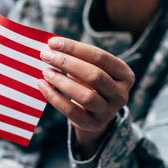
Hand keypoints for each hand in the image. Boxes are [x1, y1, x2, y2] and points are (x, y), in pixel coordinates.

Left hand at [37, 37, 134, 158]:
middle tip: (46, 55)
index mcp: (124, 74)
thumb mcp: (90, 68)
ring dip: (62, 81)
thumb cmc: (89, 83)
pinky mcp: (93, 124)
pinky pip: (72, 112)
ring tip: (46, 71)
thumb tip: (50, 46)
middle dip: (67, 63)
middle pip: (95, 75)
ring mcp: (109, 112)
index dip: (75, 48)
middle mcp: (121, 94)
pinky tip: (42, 85)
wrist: (94, 114)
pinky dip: (54, 98)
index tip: (53, 42)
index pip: (100, 57)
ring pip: (86, 96)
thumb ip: (76, 57)